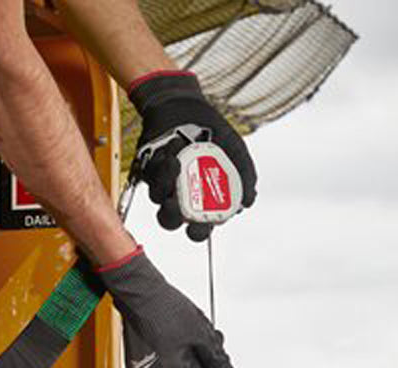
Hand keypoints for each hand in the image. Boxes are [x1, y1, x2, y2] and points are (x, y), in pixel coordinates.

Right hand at [96, 248, 238, 367]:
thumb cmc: (165, 307)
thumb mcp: (201, 333)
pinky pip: (162, 364)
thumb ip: (217, 360)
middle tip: (211, 342)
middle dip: (204, 362)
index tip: (223, 364)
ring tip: (192, 333)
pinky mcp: (137, 361)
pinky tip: (176, 335)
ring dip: (190, 357)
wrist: (139, 291)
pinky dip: (173, 353)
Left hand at [129, 71, 256, 241]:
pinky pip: (150, 174)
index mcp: (204, 202)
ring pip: (158, 198)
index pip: (200, 227)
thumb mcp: (236, 152)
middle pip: (172, 221)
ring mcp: (164, 184)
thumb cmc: (214, 132)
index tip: (198, 226)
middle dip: (172, 216)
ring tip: (176, 161)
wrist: (187, 106)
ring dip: (165, 182)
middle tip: (174, 204)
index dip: (198, 231)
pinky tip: (173, 147)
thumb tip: (248, 201)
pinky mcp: (149, 169)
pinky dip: (162, 162)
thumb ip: (245, 176)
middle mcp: (182, 197)